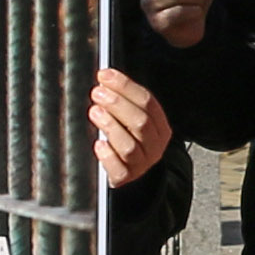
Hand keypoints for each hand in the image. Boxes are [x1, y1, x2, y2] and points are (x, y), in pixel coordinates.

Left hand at [90, 66, 176, 183]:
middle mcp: (154, 146)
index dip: (125, 86)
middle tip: (98, 92)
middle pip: (140, 122)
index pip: (147, 102)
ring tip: (95, 112)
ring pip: (130, 146)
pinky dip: (108, 156)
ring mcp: (141, 164)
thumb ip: (124, 102)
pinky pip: (119, 169)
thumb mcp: (132, 120)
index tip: (105, 76)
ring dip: (111, 125)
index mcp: (160, 127)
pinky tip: (99, 144)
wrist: (132, 176)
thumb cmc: (128, 140)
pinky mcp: (125, 178)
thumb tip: (104, 78)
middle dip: (117, 104)